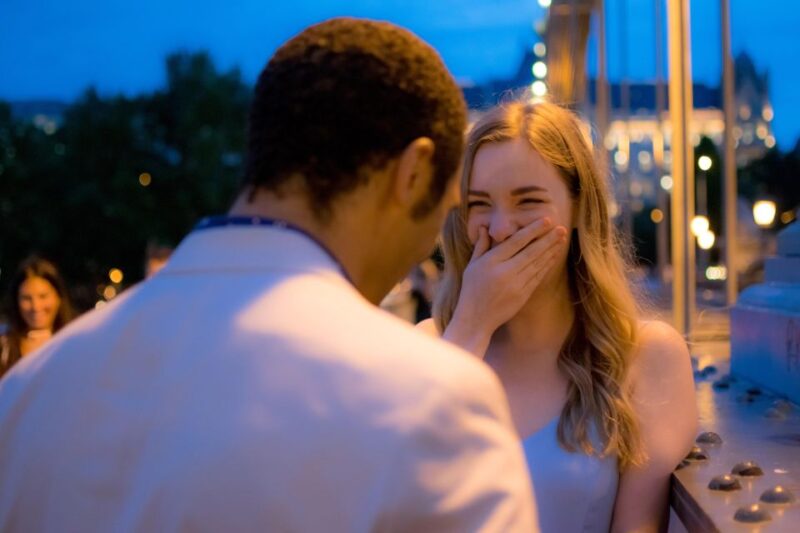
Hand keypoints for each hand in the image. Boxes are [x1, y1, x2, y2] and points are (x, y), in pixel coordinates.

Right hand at [443, 218, 566, 355]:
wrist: (476, 318)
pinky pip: (538, 276)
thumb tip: (484, 228)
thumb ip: (481, 246)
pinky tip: (554, 255)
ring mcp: (515, 285)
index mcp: (491, 262)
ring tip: (562, 239)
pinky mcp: (523, 295)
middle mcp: (505, 272)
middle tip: (562, 228)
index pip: (516, 242)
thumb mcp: (472, 266)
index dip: (533, 230)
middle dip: (548, 239)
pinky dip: (547, 265)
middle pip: (531, 252)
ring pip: (537, 264)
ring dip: (551, 250)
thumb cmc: (471, 290)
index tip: (546, 221)